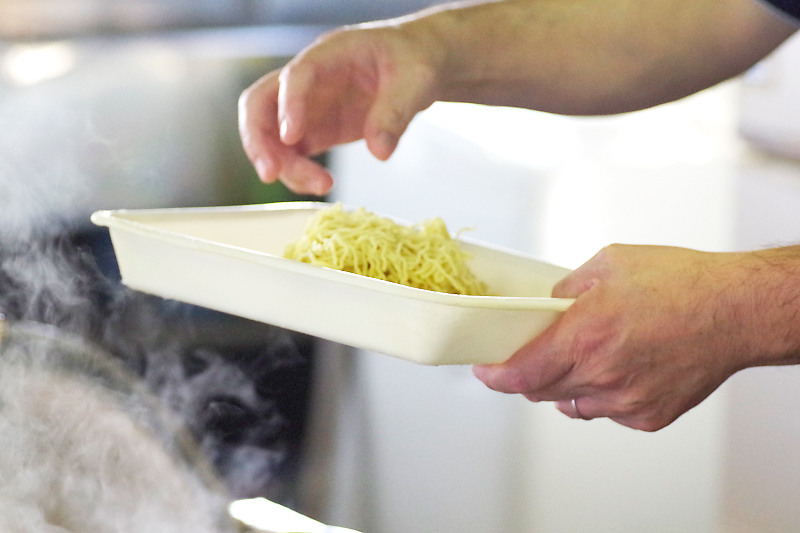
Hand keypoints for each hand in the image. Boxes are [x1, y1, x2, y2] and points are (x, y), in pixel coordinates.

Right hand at [238, 22, 442, 194]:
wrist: (422, 64)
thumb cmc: (416, 60)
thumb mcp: (417, 80)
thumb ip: (396, 113)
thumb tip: (379, 152)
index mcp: (331, 54)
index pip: (296, 75)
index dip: (289, 104)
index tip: (291, 137)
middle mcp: (309, 80)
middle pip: (261, 104)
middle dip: (259, 141)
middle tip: (271, 173)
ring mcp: (309, 106)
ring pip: (272, 136)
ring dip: (284, 165)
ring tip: (321, 186)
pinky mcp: (316, 130)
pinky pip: (292, 154)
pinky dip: (298, 173)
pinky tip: (322, 186)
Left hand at [473, 244, 799, 430]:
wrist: (737, 311)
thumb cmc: (681, 283)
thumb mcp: (608, 263)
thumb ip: (565, 289)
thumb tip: (545, 306)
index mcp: (586, 335)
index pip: (520, 374)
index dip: (494, 376)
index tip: (484, 369)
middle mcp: (603, 374)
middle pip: (539, 390)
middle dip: (529, 372)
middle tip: (536, 350)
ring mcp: (626, 401)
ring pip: (570, 403)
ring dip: (564, 383)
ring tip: (587, 353)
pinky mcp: (647, 416)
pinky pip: (605, 411)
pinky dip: (600, 393)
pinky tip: (619, 367)